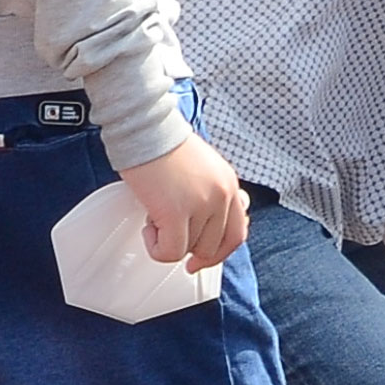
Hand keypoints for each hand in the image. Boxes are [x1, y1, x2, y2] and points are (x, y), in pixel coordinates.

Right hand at [119, 132, 251, 272]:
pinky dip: (157, 248)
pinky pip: (171, 252)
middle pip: (214, 246)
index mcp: (229, 184)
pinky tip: (148, 228)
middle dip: (191, 250)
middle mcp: (221, 195)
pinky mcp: (176, 213)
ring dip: (169, 241)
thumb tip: (208, 225)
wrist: (145, 127)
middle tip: (170, 240)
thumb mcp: (203, 168)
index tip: (201, 258)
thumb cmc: (164, 143)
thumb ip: (212, 194)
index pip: (238, 232)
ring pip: (190, 249)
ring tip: (155, 218)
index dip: (220, 252)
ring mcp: (201, 204)